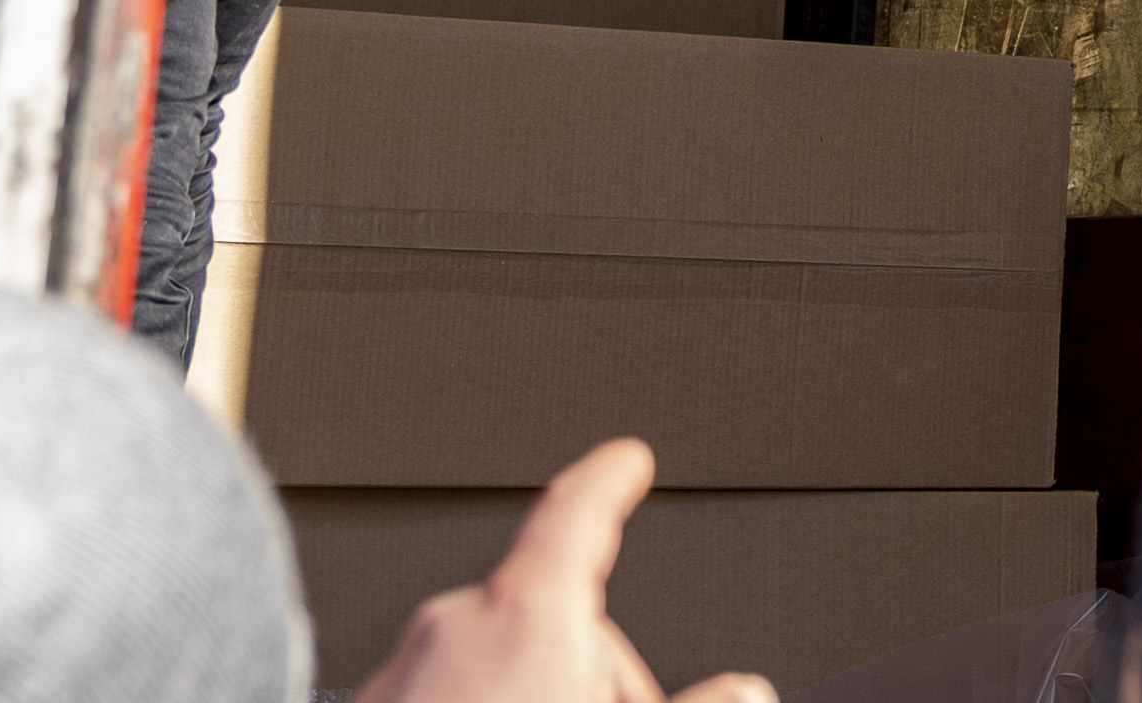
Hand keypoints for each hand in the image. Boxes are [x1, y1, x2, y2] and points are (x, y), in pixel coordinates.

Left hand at [355, 440, 772, 702]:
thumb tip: (744, 692)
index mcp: (527, 617)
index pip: (578, 516)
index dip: (610, 484)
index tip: (626, 463)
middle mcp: (452, 631)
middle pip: (548, 619)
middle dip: (593, 674)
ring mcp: (397, 680)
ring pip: (490, 673)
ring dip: (532, 702)